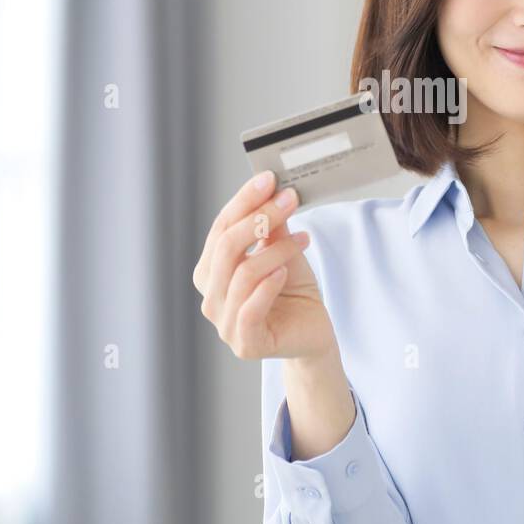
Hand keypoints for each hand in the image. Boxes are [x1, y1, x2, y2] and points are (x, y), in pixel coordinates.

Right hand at [193, 170, 337, 361]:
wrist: (312, 331)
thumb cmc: (292, 292)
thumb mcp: (282, 251)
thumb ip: (271, 228)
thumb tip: (271, 190)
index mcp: (211, 271)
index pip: (220, 229)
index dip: (243, 202)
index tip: (268, 179)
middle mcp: (211, 296)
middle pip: (226, 247)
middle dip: (259, 218)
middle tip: (288, 200)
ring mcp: (224, 323)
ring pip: (242, 274)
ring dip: (275, 250)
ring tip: (302, 239)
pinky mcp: (244, 343)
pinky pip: (249, 309)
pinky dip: (268, 286)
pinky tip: (284, 272)